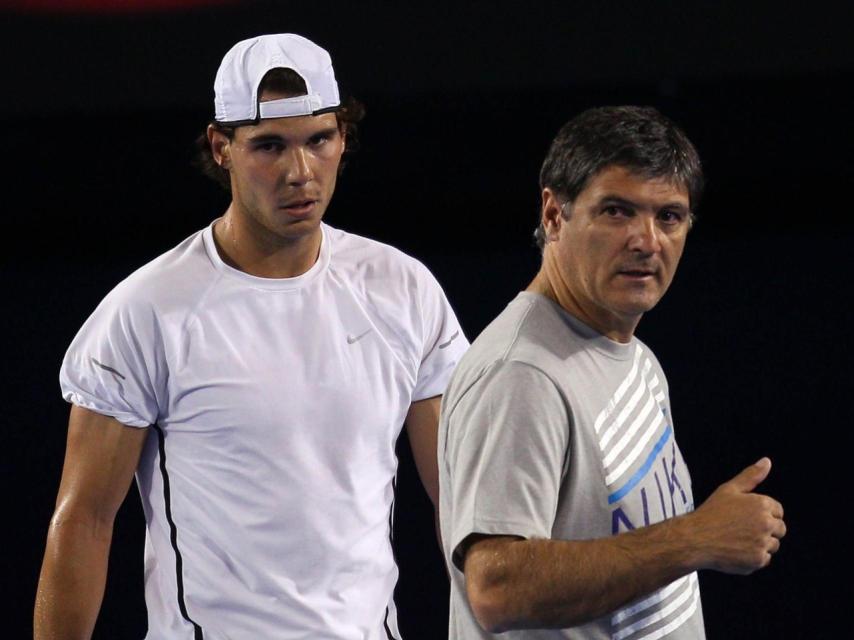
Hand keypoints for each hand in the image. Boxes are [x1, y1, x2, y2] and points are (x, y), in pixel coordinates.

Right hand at [687, 457, 785, 574]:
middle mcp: (766, 524)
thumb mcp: (729, 489)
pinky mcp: (758, 560)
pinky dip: (753, 556)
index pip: (778, 510)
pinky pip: (764, 558)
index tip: (747, 517)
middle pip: (780, 529)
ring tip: (738, 539)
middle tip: (742, 529)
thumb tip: (766, 461)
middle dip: (766, 529)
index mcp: (762, 505)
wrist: (696, 538)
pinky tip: (737, 549)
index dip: (763, 513)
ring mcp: (763, 543)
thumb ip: (751, 476)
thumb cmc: (711, 512)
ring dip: (760, 543)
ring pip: (773, 545)